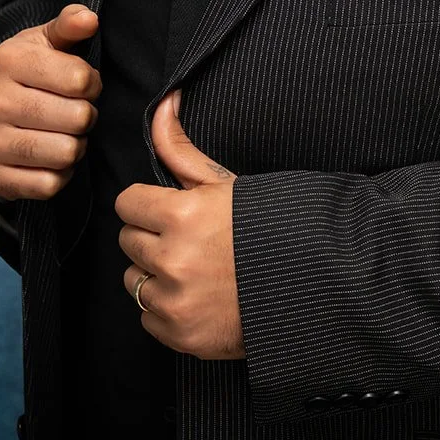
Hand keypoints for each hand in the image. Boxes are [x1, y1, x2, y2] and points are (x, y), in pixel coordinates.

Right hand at [0, 4, 100, 199]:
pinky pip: (49, 185)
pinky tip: (52, 157)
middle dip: (87, 116)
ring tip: (66, 133)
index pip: (81, 79)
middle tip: (76, 112)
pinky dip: (60, 174)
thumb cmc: (35, 70)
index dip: (92, 84)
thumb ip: (71, 24)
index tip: (83, 85)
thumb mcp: (50, 40)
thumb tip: (88, 19)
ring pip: (66, 153)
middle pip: (77, 118)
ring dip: (76, 145)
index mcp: (7, 60)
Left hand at [115, 89, 244, 360]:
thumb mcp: (225, 182)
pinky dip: (168, 308)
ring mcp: (175, 302)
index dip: (149, 204)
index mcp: (182, 214)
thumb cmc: (268, 226)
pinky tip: (200, 297)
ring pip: (133, 280)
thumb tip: (164, 103)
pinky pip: (147, 317)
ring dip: (156, 274)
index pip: (127, 203)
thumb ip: (180, 148)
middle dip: (153, 236)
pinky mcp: (180, 337)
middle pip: (128, 240)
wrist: (312, 284)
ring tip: (196, 269)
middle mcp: (173, 259)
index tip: (171, 210)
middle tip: (190, 239)